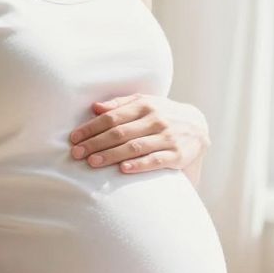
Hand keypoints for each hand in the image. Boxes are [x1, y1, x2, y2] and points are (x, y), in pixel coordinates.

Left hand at [68, 94, 208, 174]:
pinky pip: (156, 160)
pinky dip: (139, 164)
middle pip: (120, 132)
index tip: (74, 138)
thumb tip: (95, 107)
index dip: (91, 128)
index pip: (112, 117)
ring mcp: (168, 137)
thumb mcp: (146, 103)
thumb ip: (121, 104)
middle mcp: (157, 119)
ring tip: (92, 162)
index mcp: (145, 105)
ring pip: (135, 146)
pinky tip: (123, 169)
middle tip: (76, 153)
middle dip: (95, 143)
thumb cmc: (164, 115)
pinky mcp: (177, 155)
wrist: (199, 128)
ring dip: (111, 155)